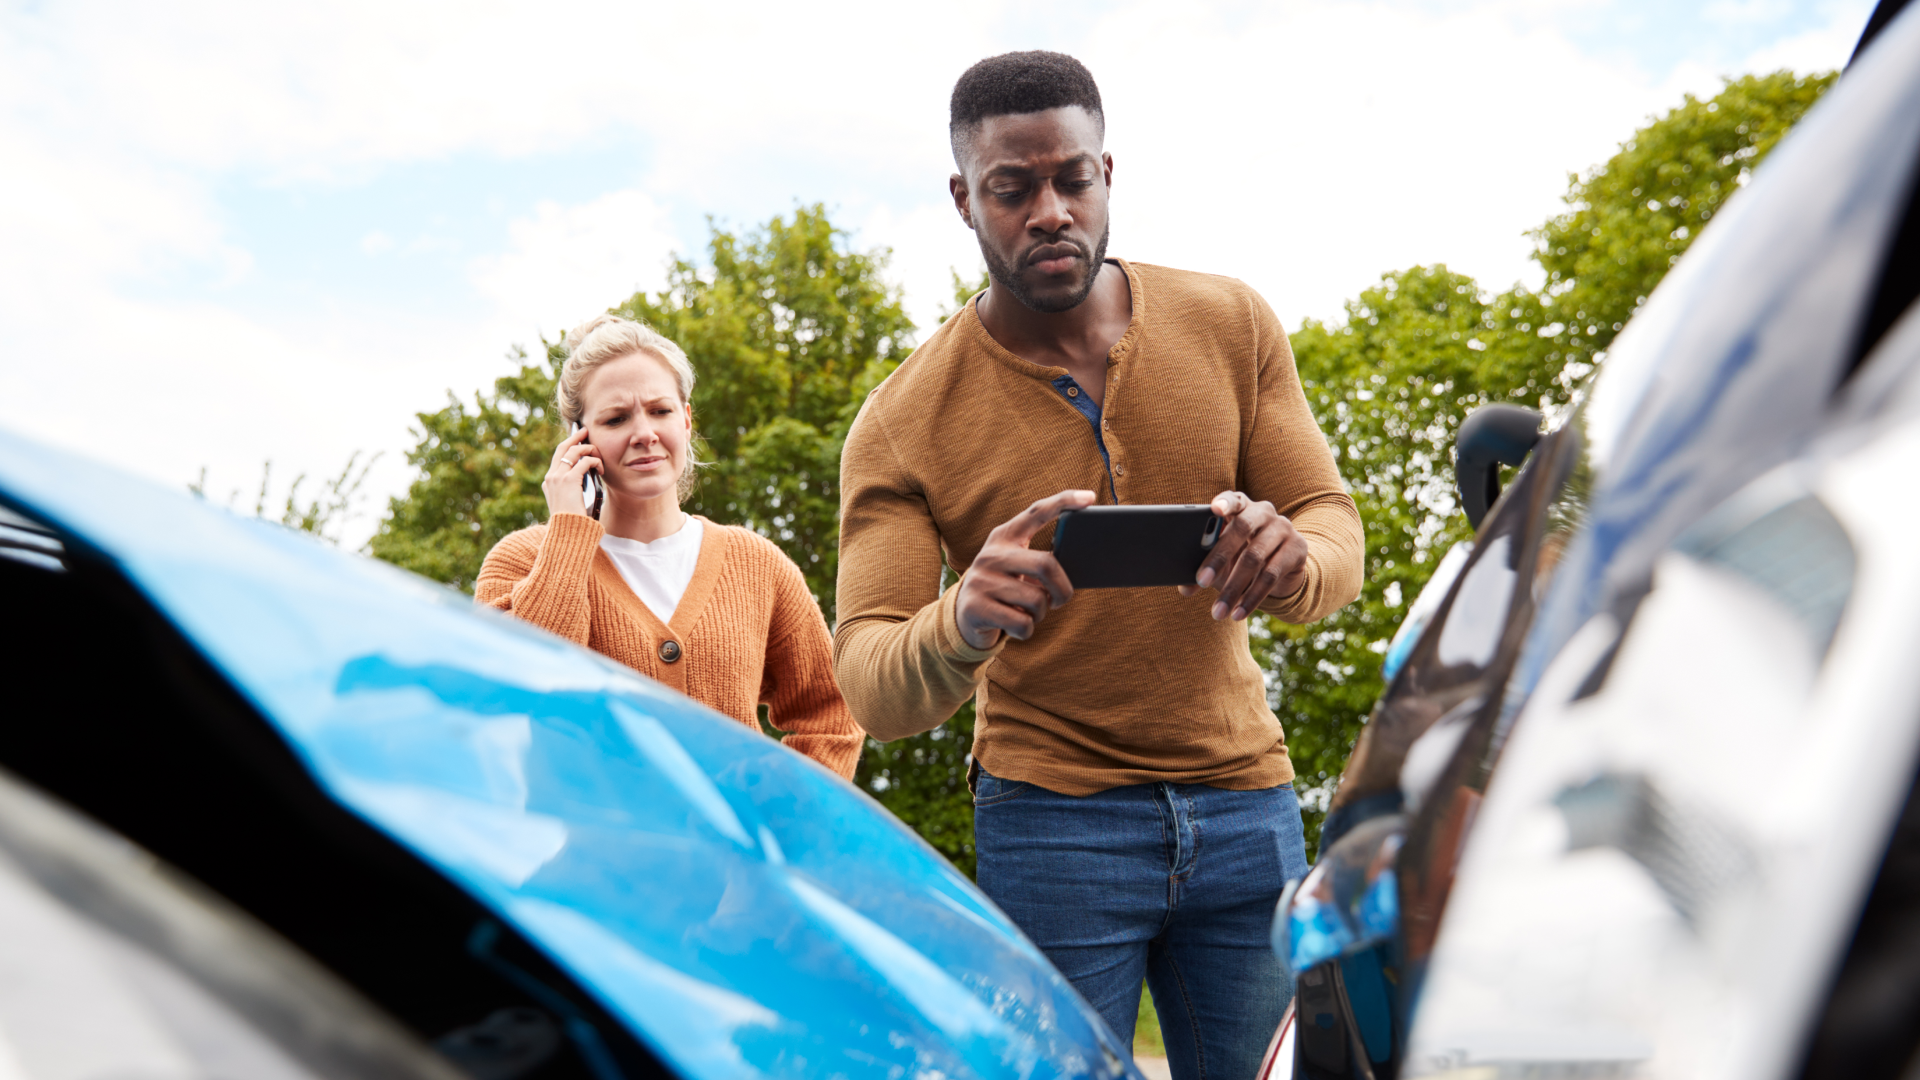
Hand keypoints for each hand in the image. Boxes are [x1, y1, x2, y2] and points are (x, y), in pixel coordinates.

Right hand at [542, 427, 601, 517]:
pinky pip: (584, 462)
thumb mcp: (570, 502)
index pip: (557, 456)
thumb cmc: (573, 520)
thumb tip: (588, 474)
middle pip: (562, 448)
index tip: (578, 439)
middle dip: (575, 437)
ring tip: (598, 453)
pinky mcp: (568, 480)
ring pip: (573, 451)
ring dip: (588, 449)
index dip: (568, 445)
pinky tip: (600, 468)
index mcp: (548, 482)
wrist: (568, 532)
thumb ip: (573, 488)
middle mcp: (550, 477)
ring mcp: (557, 478)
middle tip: (586, 431)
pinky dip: (594, 461)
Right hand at [955, 489, 1096, 649]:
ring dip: (1041, 613)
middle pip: (1046, 565)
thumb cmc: (1004, 588)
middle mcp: (990, 554)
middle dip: (1063, 589)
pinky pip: (1022, 623)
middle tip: (1061, 600)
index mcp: (1004, 537)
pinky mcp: (975, 607)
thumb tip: (1074, 573)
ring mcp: (980, 580)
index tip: (1090, 497)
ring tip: (1028, 612)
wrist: (963, 616)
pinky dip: (1027, 630)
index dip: (1064, 502)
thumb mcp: (1016, 567)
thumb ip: (1039, 562)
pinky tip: (1015, 626)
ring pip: (1037, 600)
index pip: (1037, 512)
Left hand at [1177, 491, 1308, 620]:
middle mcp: (1263, 511)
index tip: (1214, 509)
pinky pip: (1271, 575)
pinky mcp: (1297, 548)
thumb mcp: (1223, 559)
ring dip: (1234, 588)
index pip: (1233, 498)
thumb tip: (1185, 589)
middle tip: (1202, 581)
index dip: (1225, 502)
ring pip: (1254, 557)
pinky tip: (1239, 613)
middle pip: (1241, 528)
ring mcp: (1283, 528)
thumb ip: (1203, 568)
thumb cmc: (1242, 556)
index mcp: (1241, 506)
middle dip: (1219, 557)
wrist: (1284, 566)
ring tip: (1218, 611)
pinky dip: (1252, 597)